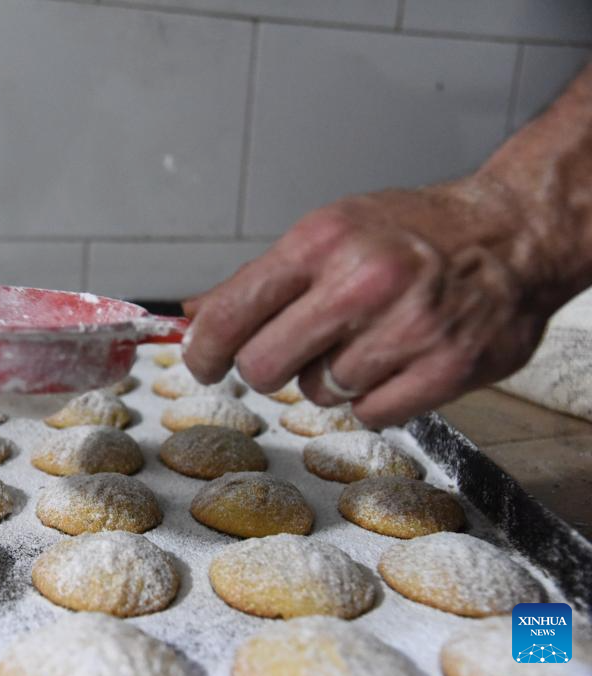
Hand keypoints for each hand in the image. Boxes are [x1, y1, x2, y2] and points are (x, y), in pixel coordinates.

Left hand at [182, 177, 551, 426]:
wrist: (513, 233)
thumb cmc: (412, 232)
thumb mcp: (329, 232)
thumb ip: (259, 281)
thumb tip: (192, 316)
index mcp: (320, 242)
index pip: (230, 313)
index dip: (204, 349)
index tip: (203, 362)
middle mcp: (361, 283)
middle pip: (263, 367)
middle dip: (266, 367)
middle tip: (292, 351)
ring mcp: (407, 328)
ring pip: (318, 393)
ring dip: (330, 377)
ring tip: (367, 339)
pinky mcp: (446, 369)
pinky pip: (369, 414)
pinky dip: (373, 398)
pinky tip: (395, 362)